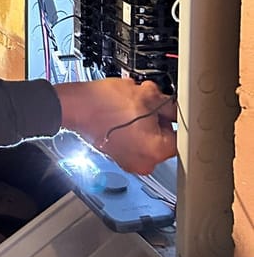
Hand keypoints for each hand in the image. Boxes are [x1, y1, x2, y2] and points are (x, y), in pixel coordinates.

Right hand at [54, 78, 176, 174]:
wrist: (75, 107)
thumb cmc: (104, 103)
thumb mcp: (145, 94)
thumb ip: (169, 104)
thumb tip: (176, 109)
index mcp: (157, 150)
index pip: (182, 136)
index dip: (177, 117)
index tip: (173, 109)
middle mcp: (145, 163)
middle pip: (165, 139)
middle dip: (159, 120)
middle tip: (148, 103)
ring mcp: (130, 162)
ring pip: (149, 141)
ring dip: (146, 125)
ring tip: (131, 108)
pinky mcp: (118, 157)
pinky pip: (134, 144)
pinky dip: (132, 131)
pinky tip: (122, 115)